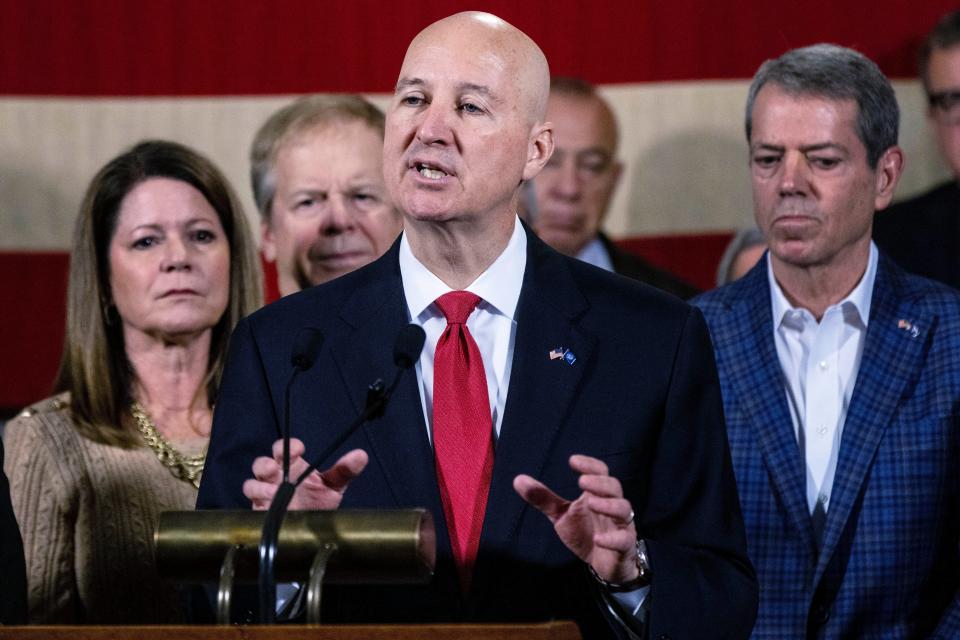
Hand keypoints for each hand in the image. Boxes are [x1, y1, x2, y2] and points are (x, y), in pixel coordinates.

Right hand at [242, 437, 367, 509]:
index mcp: (293, 466)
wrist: (309, 531)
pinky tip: (271, 501)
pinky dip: (258, 496)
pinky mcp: (259, 508)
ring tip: (275, 491)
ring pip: (253, 480)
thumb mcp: (334, 486)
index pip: (286, 448)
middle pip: (263, 461)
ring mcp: (266, 492)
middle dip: (268, 461)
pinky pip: (250, 498)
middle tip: (277, 466)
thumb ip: (344, 471)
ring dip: (261, 483)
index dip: (289, 446)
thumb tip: (361, 455)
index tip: (298, 450)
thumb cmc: (319, 503)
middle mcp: (277, 477)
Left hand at [514, 454, 638, 582]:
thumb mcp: (561, 515)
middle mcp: (611, 505)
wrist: (603, 563)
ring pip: (623, 508)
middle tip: (582, 481)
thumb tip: (517, 479)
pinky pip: (624, 539)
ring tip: (591, 503)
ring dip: (609, 504)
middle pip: (614, 486)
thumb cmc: (585, 533)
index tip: (573, 461)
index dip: (589, 465)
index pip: (600, 472)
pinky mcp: (624, 545)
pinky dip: (612, 538)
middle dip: (599, 482)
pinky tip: (598, 539)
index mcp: (596, 494)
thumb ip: (543, 499)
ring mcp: (620, 525)